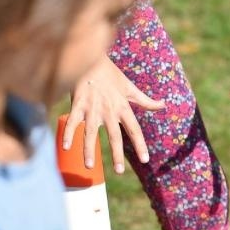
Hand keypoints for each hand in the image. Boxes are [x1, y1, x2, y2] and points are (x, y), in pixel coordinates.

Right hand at [65, 56, 164, 173]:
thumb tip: (164, 105)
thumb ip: (145, 100)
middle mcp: (109, 110)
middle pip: (114, 135)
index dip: (140, 144)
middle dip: (117, 154)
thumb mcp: (130, 87)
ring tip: (89, 166)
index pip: (134, 129)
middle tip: (119, 171)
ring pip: (90, 132)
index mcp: (122, 107)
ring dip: (89, 149)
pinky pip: (72, 121)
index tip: (145, 159)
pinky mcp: (77, 104)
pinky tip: (65, 147)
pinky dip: (68, 133)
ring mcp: (92, 108)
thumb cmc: (111, 74)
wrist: (91, 58)